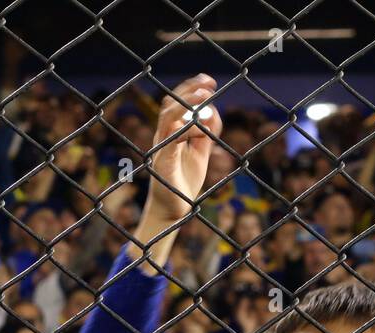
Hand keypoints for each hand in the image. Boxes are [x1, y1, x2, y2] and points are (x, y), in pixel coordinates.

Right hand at [138, 74, 221, 238]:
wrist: (172, 210)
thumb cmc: (184, 182)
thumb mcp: (200, 153)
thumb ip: (206, 134)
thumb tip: (213, 112)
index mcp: (170, 133)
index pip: (176, 103)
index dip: (191, 89)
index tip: (208, 81)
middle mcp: (163, 137)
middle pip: (170, 104)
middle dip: (189, 90)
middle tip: (208, 83)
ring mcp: (161, 148)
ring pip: (168, 117)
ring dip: (187, 103)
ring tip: (205, 95)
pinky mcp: (162, 162)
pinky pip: (171, 140)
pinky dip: (184, 129)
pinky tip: (200, 128)